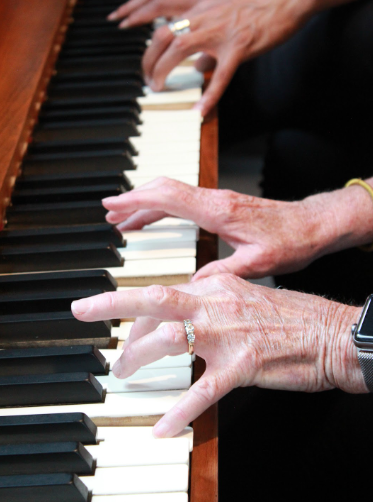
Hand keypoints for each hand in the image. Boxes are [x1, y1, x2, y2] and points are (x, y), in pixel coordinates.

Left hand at [71, 274, 362, 436]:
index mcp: (217, 286)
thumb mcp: (245, 294)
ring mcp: (228, 335)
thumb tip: (180, 313)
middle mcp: (217, 304)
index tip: (119, 320)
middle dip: (112, 302)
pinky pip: (202, 391)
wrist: (331, 332)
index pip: (164, 294)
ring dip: (137, 359)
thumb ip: (210, 300)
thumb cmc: (291, 316)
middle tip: (82, 310)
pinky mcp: (243, 367)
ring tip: (121, 375)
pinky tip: (163, 427)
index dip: (134, 310)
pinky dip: (179, 411)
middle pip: (155, 298)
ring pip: (169, 342)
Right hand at [102, 177, 333, 279]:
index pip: (168, 197)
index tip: (112, 205)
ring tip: (123, 218)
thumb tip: (191, 286)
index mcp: (219, 211)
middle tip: (109, 211)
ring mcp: (218, 200)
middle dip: (133, 199)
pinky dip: (162, 207)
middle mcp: (215, 200)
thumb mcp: (258, 263)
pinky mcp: (222, 205)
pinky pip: (183, 200)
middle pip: (164, 189)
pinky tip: (154, 220)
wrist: (312, 224)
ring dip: (145, 203)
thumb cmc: (291, 241)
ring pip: (172, 193)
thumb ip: (223, 273)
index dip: (136, 200)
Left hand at [142, 0, 315, 115]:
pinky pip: (221, 74)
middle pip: (163, 36)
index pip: (165, 28)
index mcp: (201, 11)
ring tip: (159, 89)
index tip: (149, 67)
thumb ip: (208, 40)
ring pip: (181, 48)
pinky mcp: (240, 46)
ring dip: (164, 70)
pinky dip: (209, 95)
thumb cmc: (262, 6)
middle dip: (149, 61)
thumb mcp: (226, 18)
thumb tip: (198, 66)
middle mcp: (205, 18)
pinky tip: (201, 110)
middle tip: (148, 82)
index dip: (151, 50)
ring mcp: (221, 31)